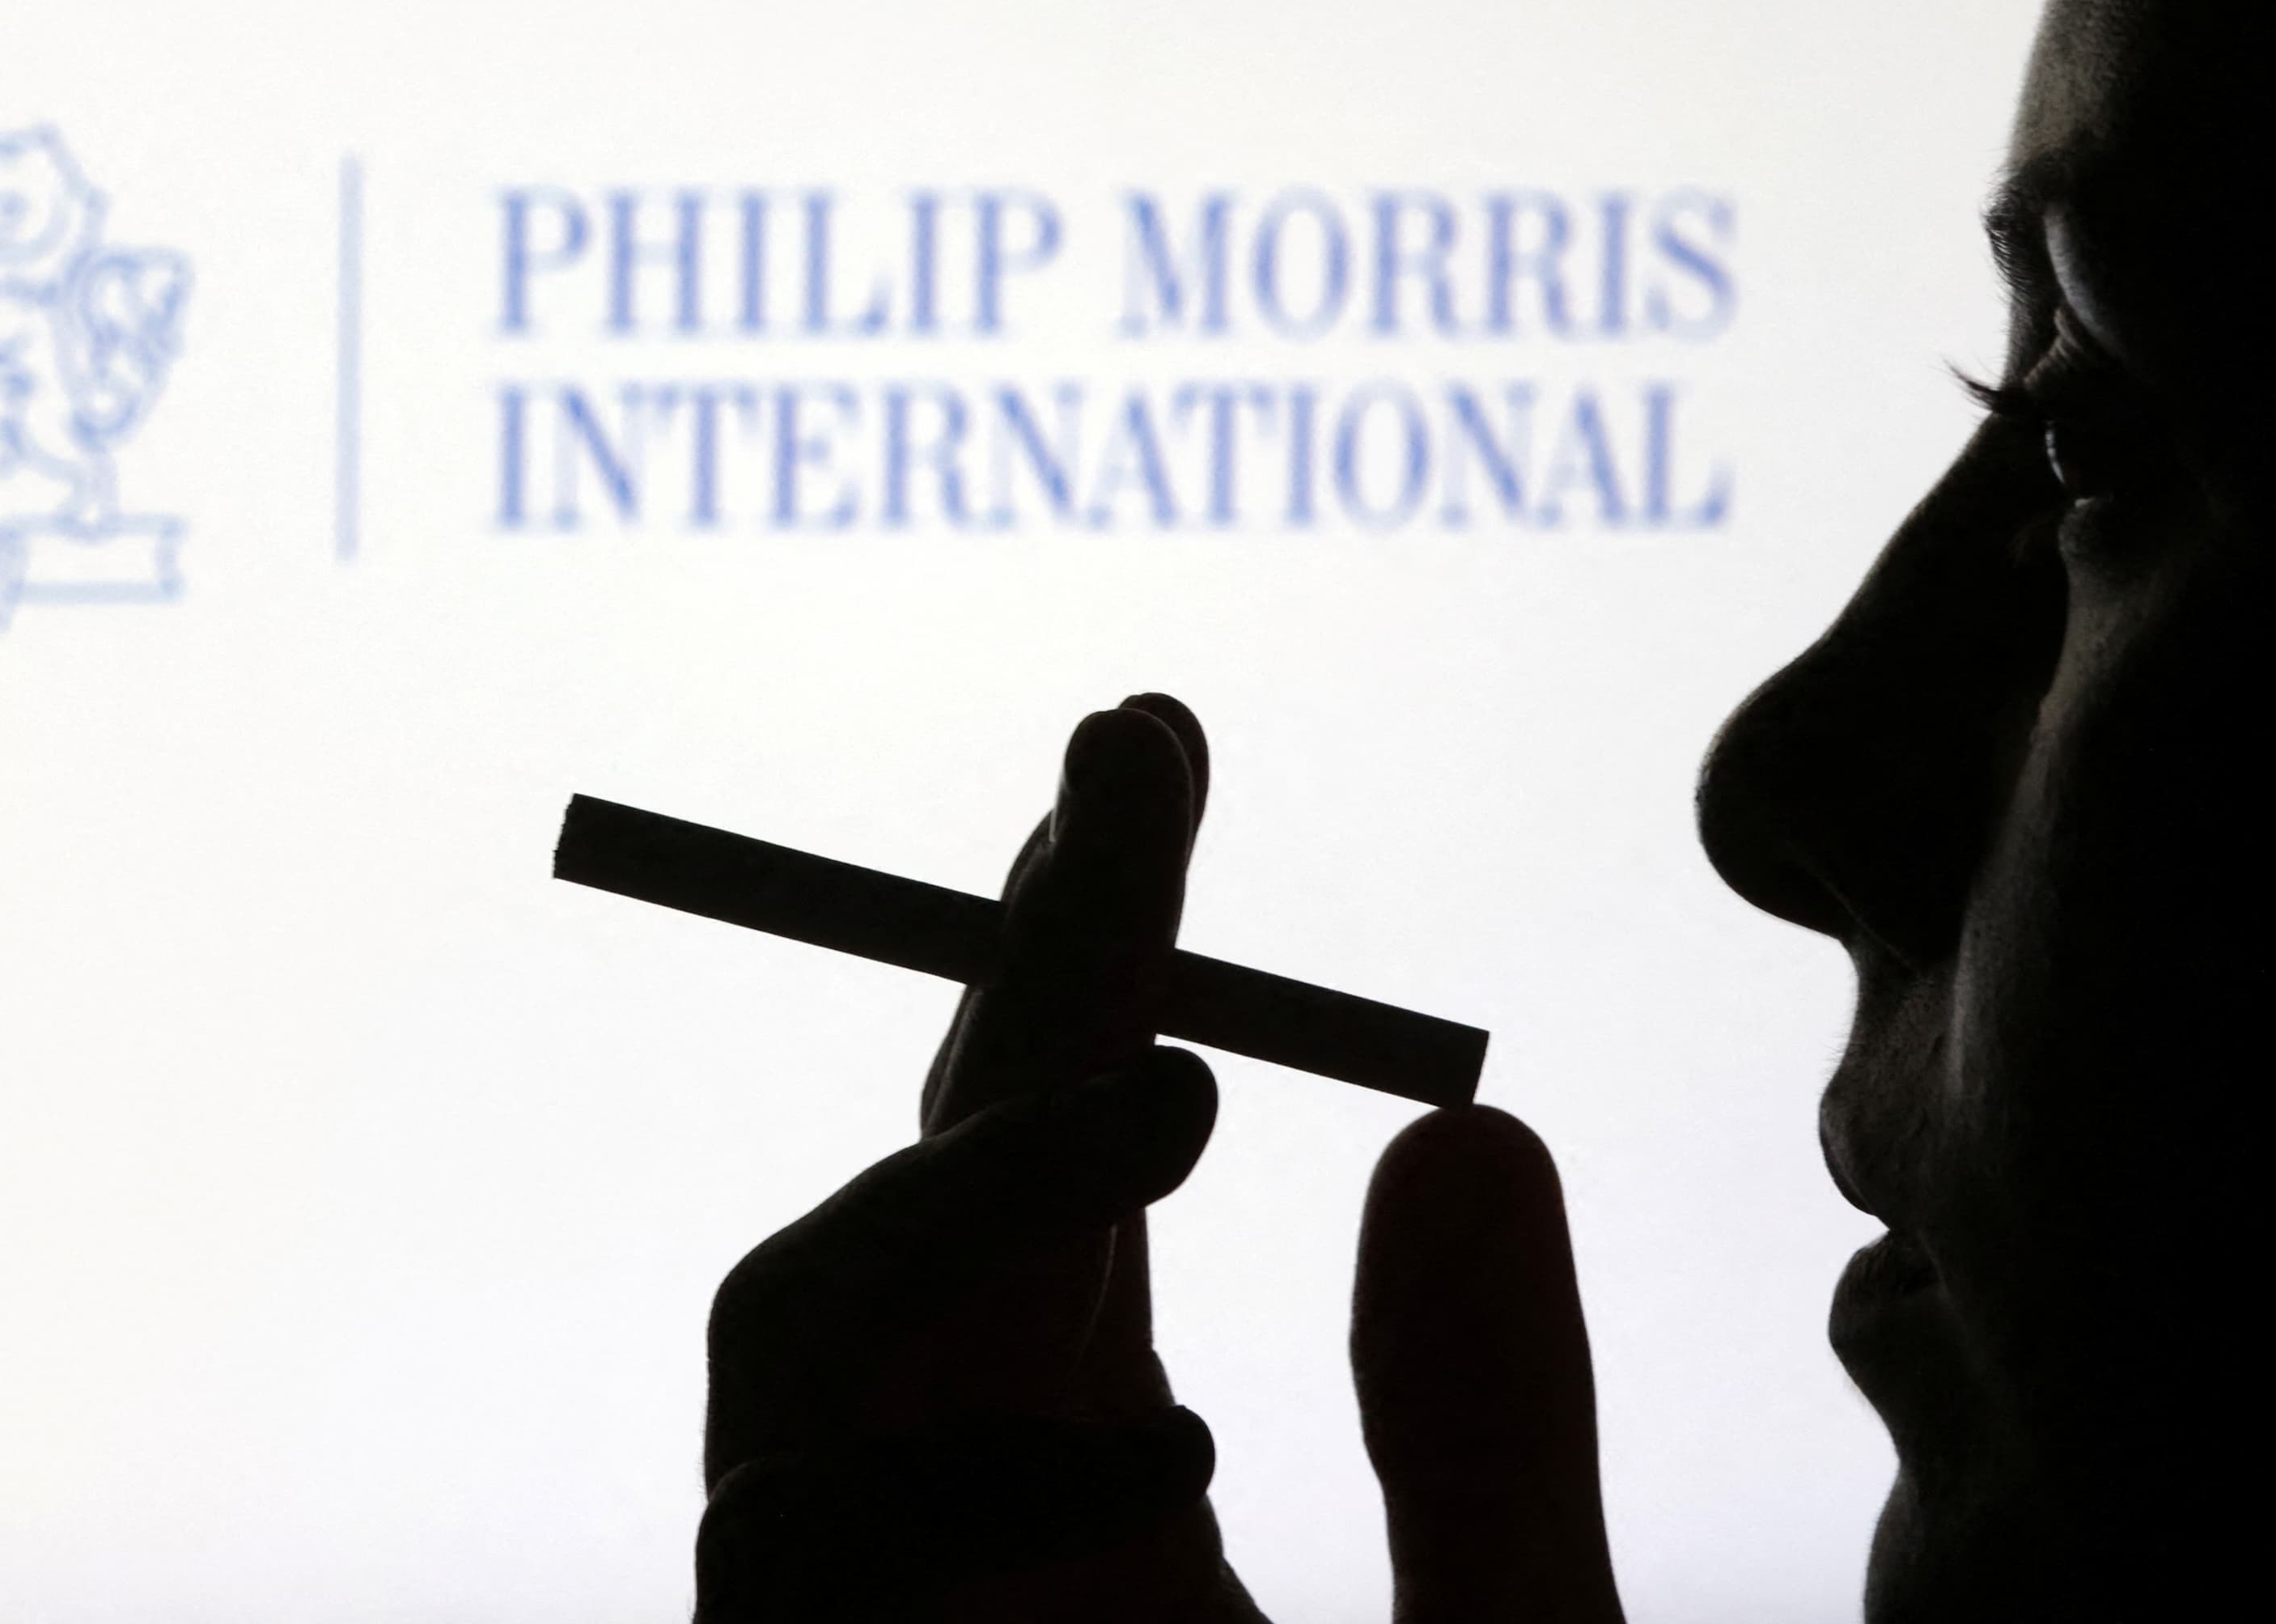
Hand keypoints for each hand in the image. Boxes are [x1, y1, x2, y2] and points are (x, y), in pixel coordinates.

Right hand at [694, 695, 1627, 1622]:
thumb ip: (1487, 1439)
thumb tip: (1473, 1129)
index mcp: (1092, 1452)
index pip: (1064, 1141)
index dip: (1095, 936)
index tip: (1150, 736)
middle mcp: (945, 1486)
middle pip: (929, 1169)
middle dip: (1034, 960)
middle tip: (1136, 751)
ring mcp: (846, 1587)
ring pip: (795, 1322)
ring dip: (979, 1177)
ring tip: (1176, 1096)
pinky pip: (788, 1546)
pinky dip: (947, 1481)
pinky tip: (1177, 1454)